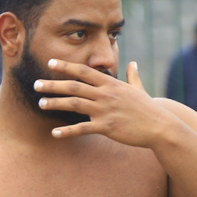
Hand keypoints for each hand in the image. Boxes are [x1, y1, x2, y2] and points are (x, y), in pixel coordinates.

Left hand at [38, 59, 177, 147]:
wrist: (159, 126)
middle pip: (74, 86)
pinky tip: (54, 133)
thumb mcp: (139, 89)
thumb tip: (133, 63)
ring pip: (75, 104)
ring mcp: (105, 111)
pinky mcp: (107, 127)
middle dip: (53, 84)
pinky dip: (67, 131)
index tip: (50, 63)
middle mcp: (105, 94)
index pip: (84, 71)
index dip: (66, 66)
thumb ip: (133, 76)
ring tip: (41, 103)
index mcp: (110, 84)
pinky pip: (82, 128)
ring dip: (56, 103)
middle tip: (36, 84)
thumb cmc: (148, 109)